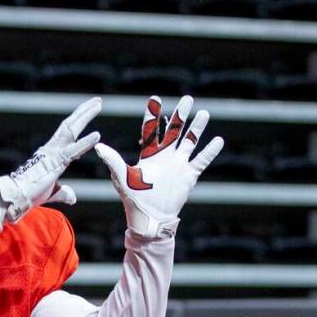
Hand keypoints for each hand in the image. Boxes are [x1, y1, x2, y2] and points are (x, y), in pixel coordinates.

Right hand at [0, 97, 100, 222]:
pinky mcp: (54, 162)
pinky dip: (86, 142)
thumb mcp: (52, 192)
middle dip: (84, 112)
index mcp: (51, 153)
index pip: (68, 133)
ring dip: (85, 116)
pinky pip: (73, 150)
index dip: (79, 122)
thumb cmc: (30, 193)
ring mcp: (53, 153)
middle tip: (98, 100)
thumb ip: (63, 192)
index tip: (89, 113)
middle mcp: (52, 148)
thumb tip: (73, 198)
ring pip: (71, 129)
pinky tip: (97, 135)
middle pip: (70, 125)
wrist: (15, 196)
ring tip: (98, 104)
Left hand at [95, 95, 222, 238]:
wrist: (149, 217)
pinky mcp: (189, 175)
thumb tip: (98, 147)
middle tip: (187, 98)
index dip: (154, 115)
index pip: (152, 130)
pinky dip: (209, 151)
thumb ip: (113, 160)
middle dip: (181, 115)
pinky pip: (201, 160)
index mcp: (149, 154)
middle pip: (175, 130)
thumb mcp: (122, 177)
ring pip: (190, 141)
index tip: (156, 98)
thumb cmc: (133, 198)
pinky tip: (218, 140)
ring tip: (205, 113)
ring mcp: (178, 164)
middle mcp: (165, 156)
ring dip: (197, 128)